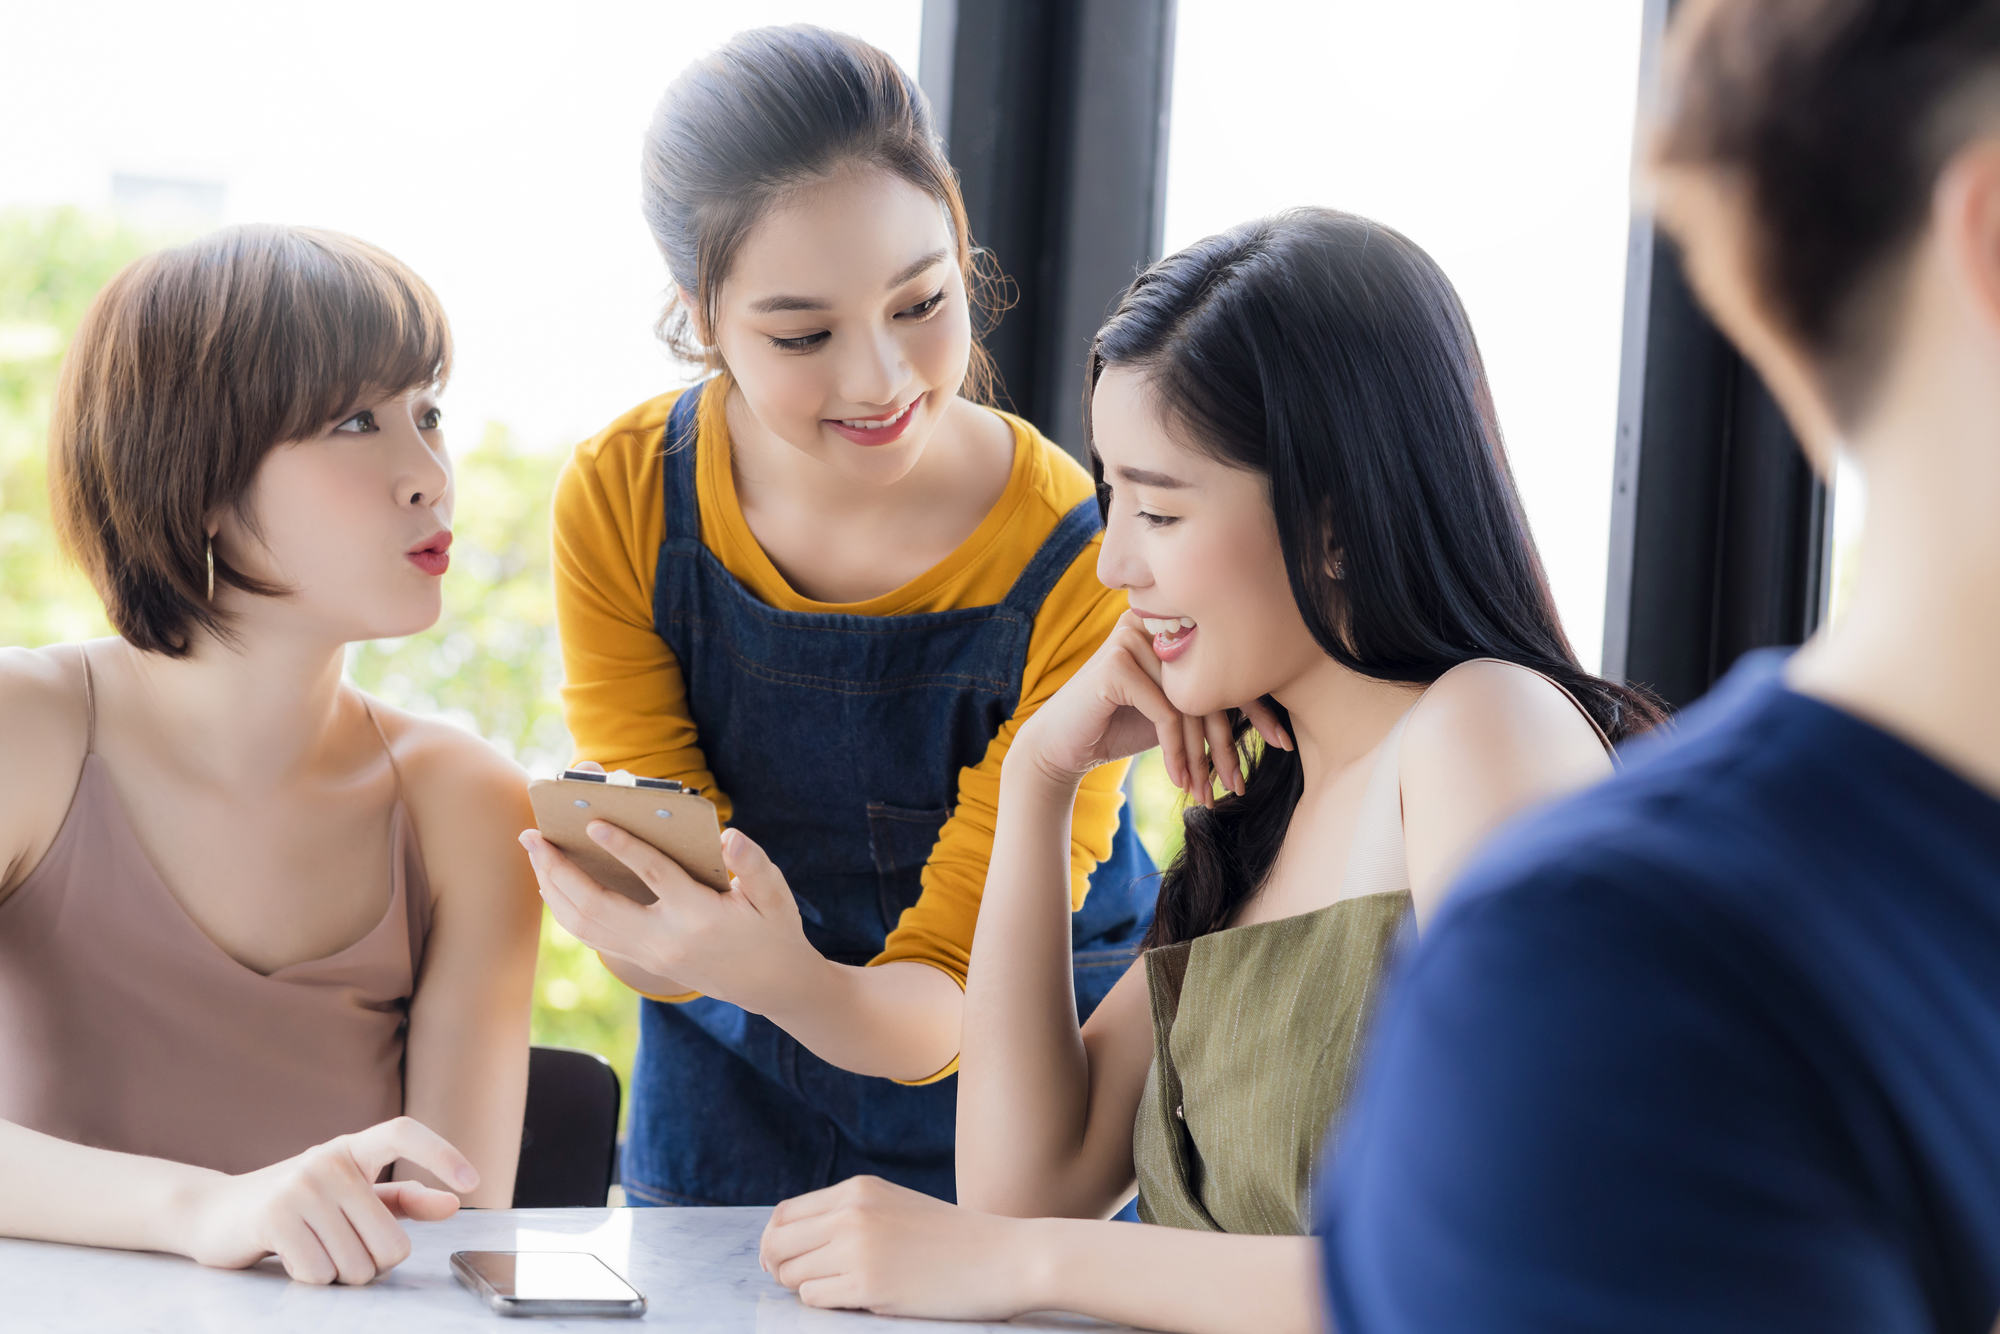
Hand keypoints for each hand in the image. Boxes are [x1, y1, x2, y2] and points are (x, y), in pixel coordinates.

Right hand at [176, 1117, 473, 1284]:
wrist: (213, 1213)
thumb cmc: (294, 1205)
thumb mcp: (348, 1195)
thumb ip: (400, 1199)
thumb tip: (453, 1203)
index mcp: (351, 1149)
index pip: (403, 1133)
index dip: (441, 1154)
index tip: (473, 1183)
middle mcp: (328, 1161)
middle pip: (390, 1242)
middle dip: (373, 1264)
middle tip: (345, 1253)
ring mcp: (299, 1186)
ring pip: (356, 1265)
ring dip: (339, 1275)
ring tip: (313, 1251)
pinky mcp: (273, 1218)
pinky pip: (319, 1273)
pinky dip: (310, 1278)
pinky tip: (291, 1257)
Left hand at [519, 821, 818, 1014]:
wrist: (771, 984)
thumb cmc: (773, 930)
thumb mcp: (776, 896)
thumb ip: (755, 865)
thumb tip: (731, 835)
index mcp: (700, 916)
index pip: (655, 877)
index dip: (624, 849)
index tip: (593, 824)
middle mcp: (665, 940)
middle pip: (598, 906)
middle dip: (559, 870)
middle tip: (532, 834)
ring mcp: (649, 955)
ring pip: (585, 925)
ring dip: (553, 887)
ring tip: (534, 851)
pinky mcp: (642, 961)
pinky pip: (591, 936)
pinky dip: (565, 908)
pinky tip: (552, 883)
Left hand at [760, 1176, 1039, 1320]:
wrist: (1003, 1257)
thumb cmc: (953, 1240)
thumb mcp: (896, 1206)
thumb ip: (850, 1214)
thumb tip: (794, 1242)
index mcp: (858, 1190)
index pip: (785, 1214)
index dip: (776, 1242)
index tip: (785, 1262)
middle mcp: (851, 1213)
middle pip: (778, 1244)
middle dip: (780, 1268)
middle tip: (802, 1283)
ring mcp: (857, 1248)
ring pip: (791, 1274)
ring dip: (807, 1287)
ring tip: (842, 1289)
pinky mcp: (868, 1284)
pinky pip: (814, 1298)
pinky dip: (827, 1303)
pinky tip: (858, 1299)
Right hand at [1014, 611, 1289, 807]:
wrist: (1063, 746)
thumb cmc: (1122, 727)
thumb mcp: (1175, 711)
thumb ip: (1210, 698)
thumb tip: (1278, 718)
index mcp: (1172, 625)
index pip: (1226, 663)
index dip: (1257, 707)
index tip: (1283, 743)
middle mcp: (1153, 622)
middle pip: (1211, 683)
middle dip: (1229, 742)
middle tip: (1242, 783)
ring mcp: (1132, 639)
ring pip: (1190, 703)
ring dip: (1203, 758)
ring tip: (1210, 793)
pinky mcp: (1116, 664)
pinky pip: (1165, 713)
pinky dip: (1177, 752)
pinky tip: (1180, 780)